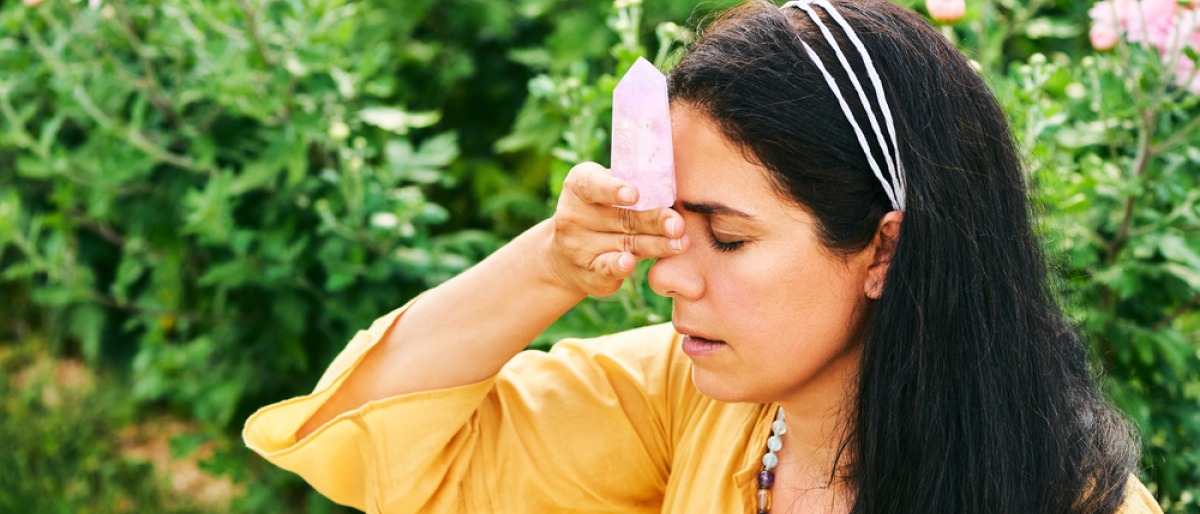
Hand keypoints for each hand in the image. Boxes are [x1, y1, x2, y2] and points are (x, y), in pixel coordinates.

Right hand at [541, 162, 686, 296]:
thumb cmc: (599, 212)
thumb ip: (631, 185)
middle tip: (678, 223)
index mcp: (578, 187)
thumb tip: (670, 185)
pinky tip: (630, 263)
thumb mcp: (605, 192)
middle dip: (653, 220)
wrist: (566, 256)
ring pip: (624, 243)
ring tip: (680, 244)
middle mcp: (573, 216)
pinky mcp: (587, 272)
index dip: (612, 189)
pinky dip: (618, 266)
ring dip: (655, 245)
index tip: (634, 194)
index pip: (592, 185)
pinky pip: (605, 268)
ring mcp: (578, 246)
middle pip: (620, 218)